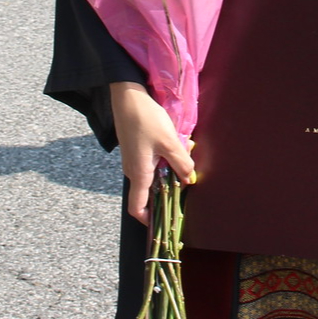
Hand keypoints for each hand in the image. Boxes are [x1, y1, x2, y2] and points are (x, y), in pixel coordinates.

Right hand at [110, 81, 195, 223]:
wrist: (128, 97)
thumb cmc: (146, 120)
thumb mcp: (169, 142)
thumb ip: (181, 163)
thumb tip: (189, 180)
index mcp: (138, 174)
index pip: (137, 208)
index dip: (148, 219)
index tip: (163, 221)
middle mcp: (133, 171)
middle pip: (149, 191)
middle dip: (169, 189)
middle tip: (187, 180)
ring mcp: (133, 160)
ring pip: (153, 174)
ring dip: (170, 170)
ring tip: (184, 154)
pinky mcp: (137, 149)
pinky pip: (152, 162)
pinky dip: (165, 158)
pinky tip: (177, 144)